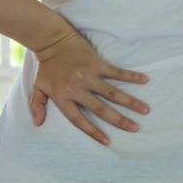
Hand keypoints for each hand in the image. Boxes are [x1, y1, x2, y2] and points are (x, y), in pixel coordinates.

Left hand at [29, 31, 150, 145]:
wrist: (52, 40)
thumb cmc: (47, 66)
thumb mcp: (38, 87)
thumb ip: (37, 105)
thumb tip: (37, 124)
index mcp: (63, 97)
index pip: (79, 120)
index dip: (93, 132)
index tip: (107, 142)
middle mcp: (78, 88)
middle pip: (101, 109)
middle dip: (119, 120)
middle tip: (134, 128)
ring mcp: (89, 75)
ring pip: (112, 92)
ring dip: (130, 101)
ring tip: (145, 110)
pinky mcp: (97, 63)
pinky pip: (116, 72)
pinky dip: (130, 76)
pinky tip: (144, 80)